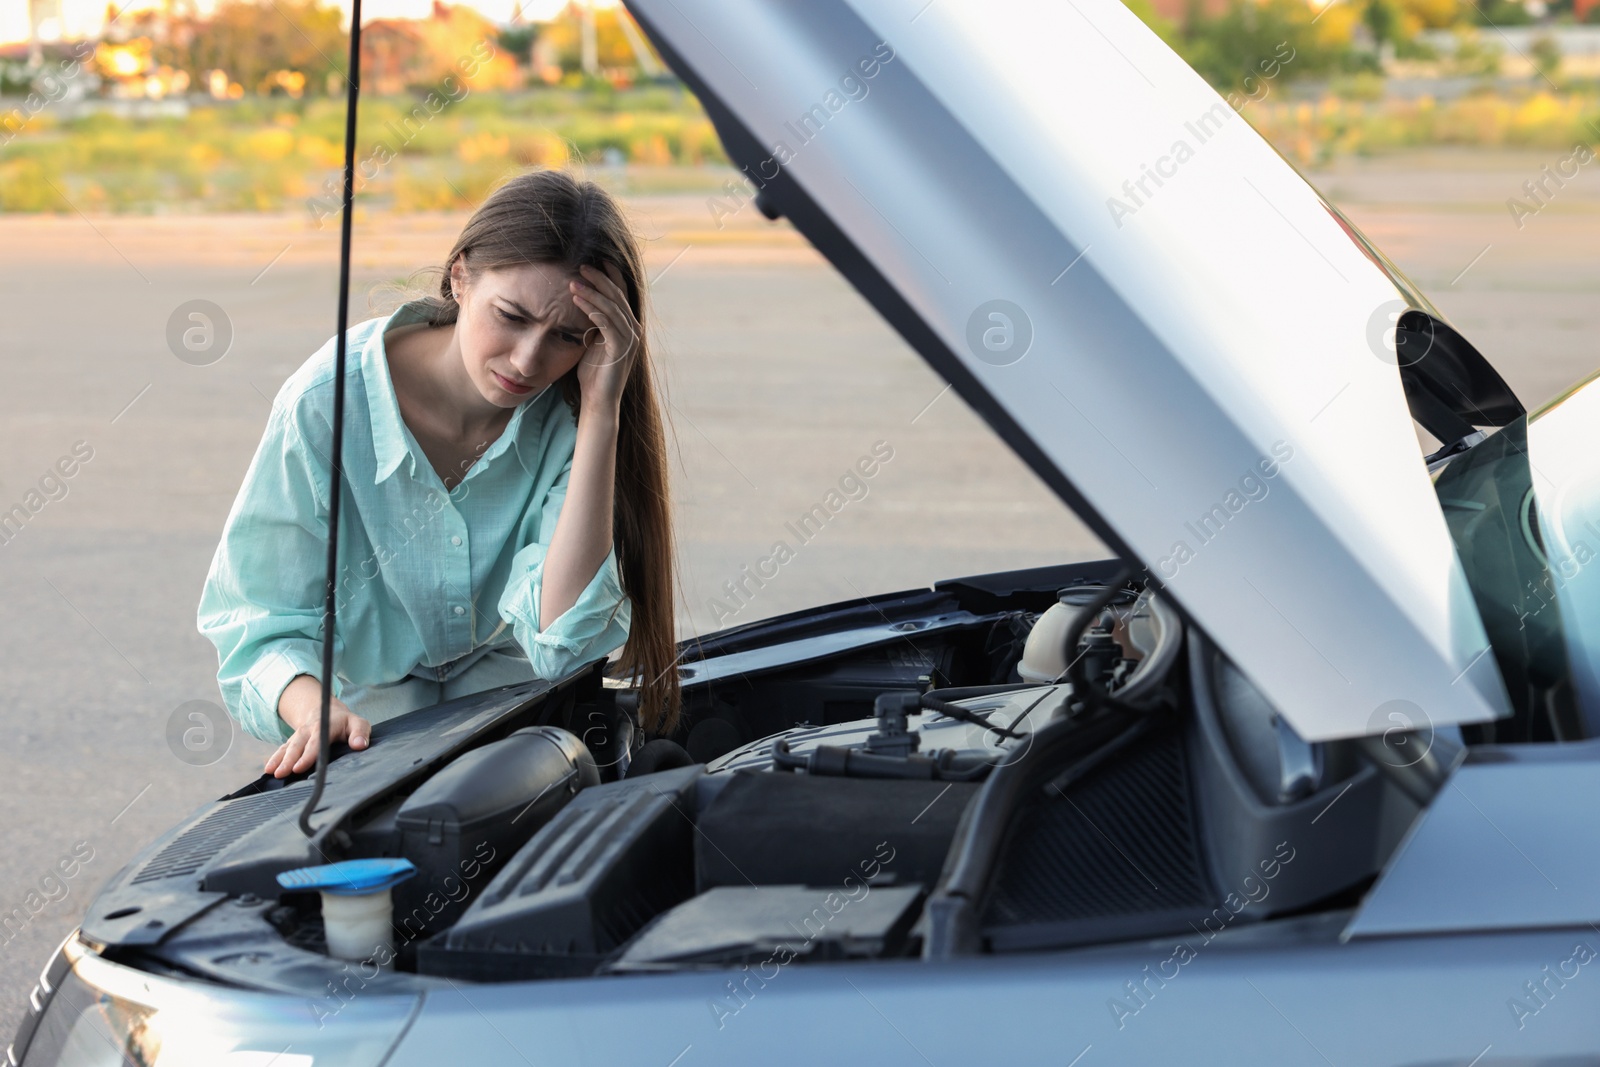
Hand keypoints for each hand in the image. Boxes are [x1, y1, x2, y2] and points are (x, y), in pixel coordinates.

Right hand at [266, 674, 369, 778]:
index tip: (299, 767)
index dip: (308, 755)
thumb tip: (359, 745)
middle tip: (282, 773)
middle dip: (289, 760)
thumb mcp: (358, 723)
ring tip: (272, 773)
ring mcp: (299, 735)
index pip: (316, 742)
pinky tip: (268, 769)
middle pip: (297, 745)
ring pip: (288, 747)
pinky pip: (282, 749)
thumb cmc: (345, 722)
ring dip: (279, 760)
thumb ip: (360, 733)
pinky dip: (274, 758)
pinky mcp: (292, 741)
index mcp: (325, 726)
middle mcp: (309, 730)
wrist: (326, 710)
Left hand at [569, 262, 639, 415]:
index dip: (610, 275)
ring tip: (573, 283)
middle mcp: (633, 329)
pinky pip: (608, 324)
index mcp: (627, 325)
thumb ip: (593, 322)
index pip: (620, 293)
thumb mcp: (592, 340)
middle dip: (599, 279)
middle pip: (617, 296)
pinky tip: (579, 302)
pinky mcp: (621, 349)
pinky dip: (594, 311)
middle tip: (581, 266)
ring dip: (592, 293)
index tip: (595, 260)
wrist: (598, 399)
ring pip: (612, 307)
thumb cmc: (593, 372)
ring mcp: (629, 339)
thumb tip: (582, 302)